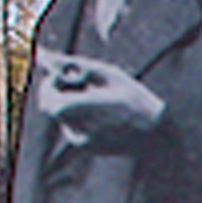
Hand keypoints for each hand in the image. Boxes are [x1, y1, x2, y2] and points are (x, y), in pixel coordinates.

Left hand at [34, 53, 164, 148]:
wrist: (159, 135)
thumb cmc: (134, 98)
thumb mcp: (107, 74)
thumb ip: (73, 64)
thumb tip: (42, 54)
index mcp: (85, 109)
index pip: (48, 98)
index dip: (50, 84)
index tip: (66, 76)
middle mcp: (80, 128)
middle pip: (51, 108)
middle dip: (58, 93)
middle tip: (80, 84)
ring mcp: (82, 141)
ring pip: (61, 116)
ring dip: (72, 103)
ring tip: (101, 101)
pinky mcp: (87, 148)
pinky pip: (73, 126)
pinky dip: (81, 116)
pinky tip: (105, 115)